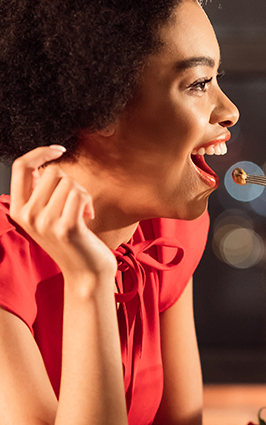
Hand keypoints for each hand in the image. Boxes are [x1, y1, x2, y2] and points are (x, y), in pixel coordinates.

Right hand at [8, 146, 115, 281]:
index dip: (40, 152)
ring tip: (81, 213)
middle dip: (70, 182)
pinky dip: (88, 201)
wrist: (85, 273)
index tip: (59, 150)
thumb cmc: (72, 241)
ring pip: (68, 182)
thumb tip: (41, 163)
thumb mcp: (46, 216)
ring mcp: (45, 222)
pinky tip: (88, 216)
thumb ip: (40, 193)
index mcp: (19, 209)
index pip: (20, 166)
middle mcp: (27, 215)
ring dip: (82, 193)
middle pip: (52, 172)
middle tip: (76, 203)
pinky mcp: (66, 227)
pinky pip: (78, 194)